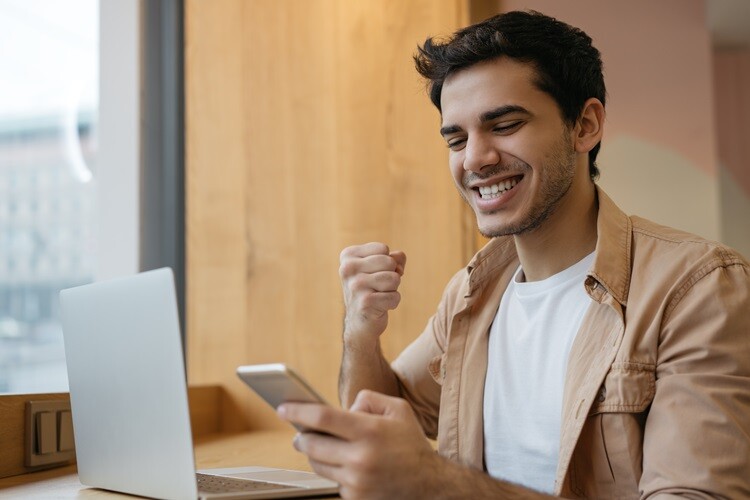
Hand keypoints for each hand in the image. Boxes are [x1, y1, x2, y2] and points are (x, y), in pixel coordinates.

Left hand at [278, 390, 440, 499]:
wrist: (430, 485)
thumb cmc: (411, 444)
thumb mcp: (398, 409)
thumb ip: (369, 399)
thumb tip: (345, 406)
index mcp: (369, 431)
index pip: (322, 417)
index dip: (298, 410)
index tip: (282, 408)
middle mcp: (360, 457)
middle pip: (311, 444)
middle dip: (301, 436)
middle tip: (300, 431)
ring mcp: (356, 482)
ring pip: (316, 464)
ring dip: (314, 454)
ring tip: (324, 447)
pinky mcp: (355, 498)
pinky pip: (331, 481)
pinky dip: (333, 471)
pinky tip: (347, 465)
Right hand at [339, 243, 406, 342]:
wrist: (359, 321)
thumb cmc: (372, 288)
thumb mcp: (381, 267)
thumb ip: (395, 258)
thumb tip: (398, 268)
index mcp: (348, 256)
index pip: (383, 249)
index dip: (387, 262)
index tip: (374, 273)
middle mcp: (348, 269)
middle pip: (390, 262)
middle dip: (391, 275)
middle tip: (378, 286)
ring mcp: (355, 286)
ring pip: (394, 278)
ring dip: (392, 289)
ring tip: (379, 295)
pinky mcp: (365, 302)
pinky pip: (395, 297)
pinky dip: (392, 302)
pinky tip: (380, 307)